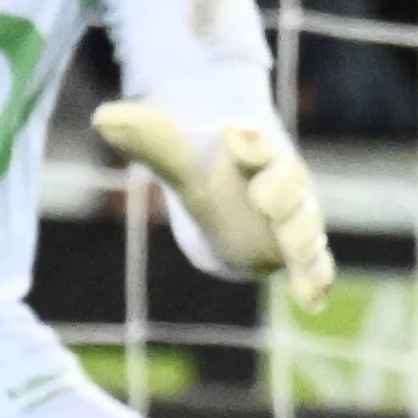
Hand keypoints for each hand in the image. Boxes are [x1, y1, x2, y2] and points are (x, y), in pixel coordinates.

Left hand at [92, 102, 334, 310]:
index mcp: (259, 151)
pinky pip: (316, 266)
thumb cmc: (210, 174)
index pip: (260, 143)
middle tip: (260, 194)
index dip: (251, 141)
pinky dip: (316, 280)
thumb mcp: (180, 161)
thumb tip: (100, 117)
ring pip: (306, 227)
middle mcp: (286, 183)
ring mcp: (297, 219)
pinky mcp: (301, 253)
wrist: (234, 200)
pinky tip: (312, 300)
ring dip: (301, 239)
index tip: (234, 134)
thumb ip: (151, 141)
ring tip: (295, 255)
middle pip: (289, 184)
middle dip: (279, 190)